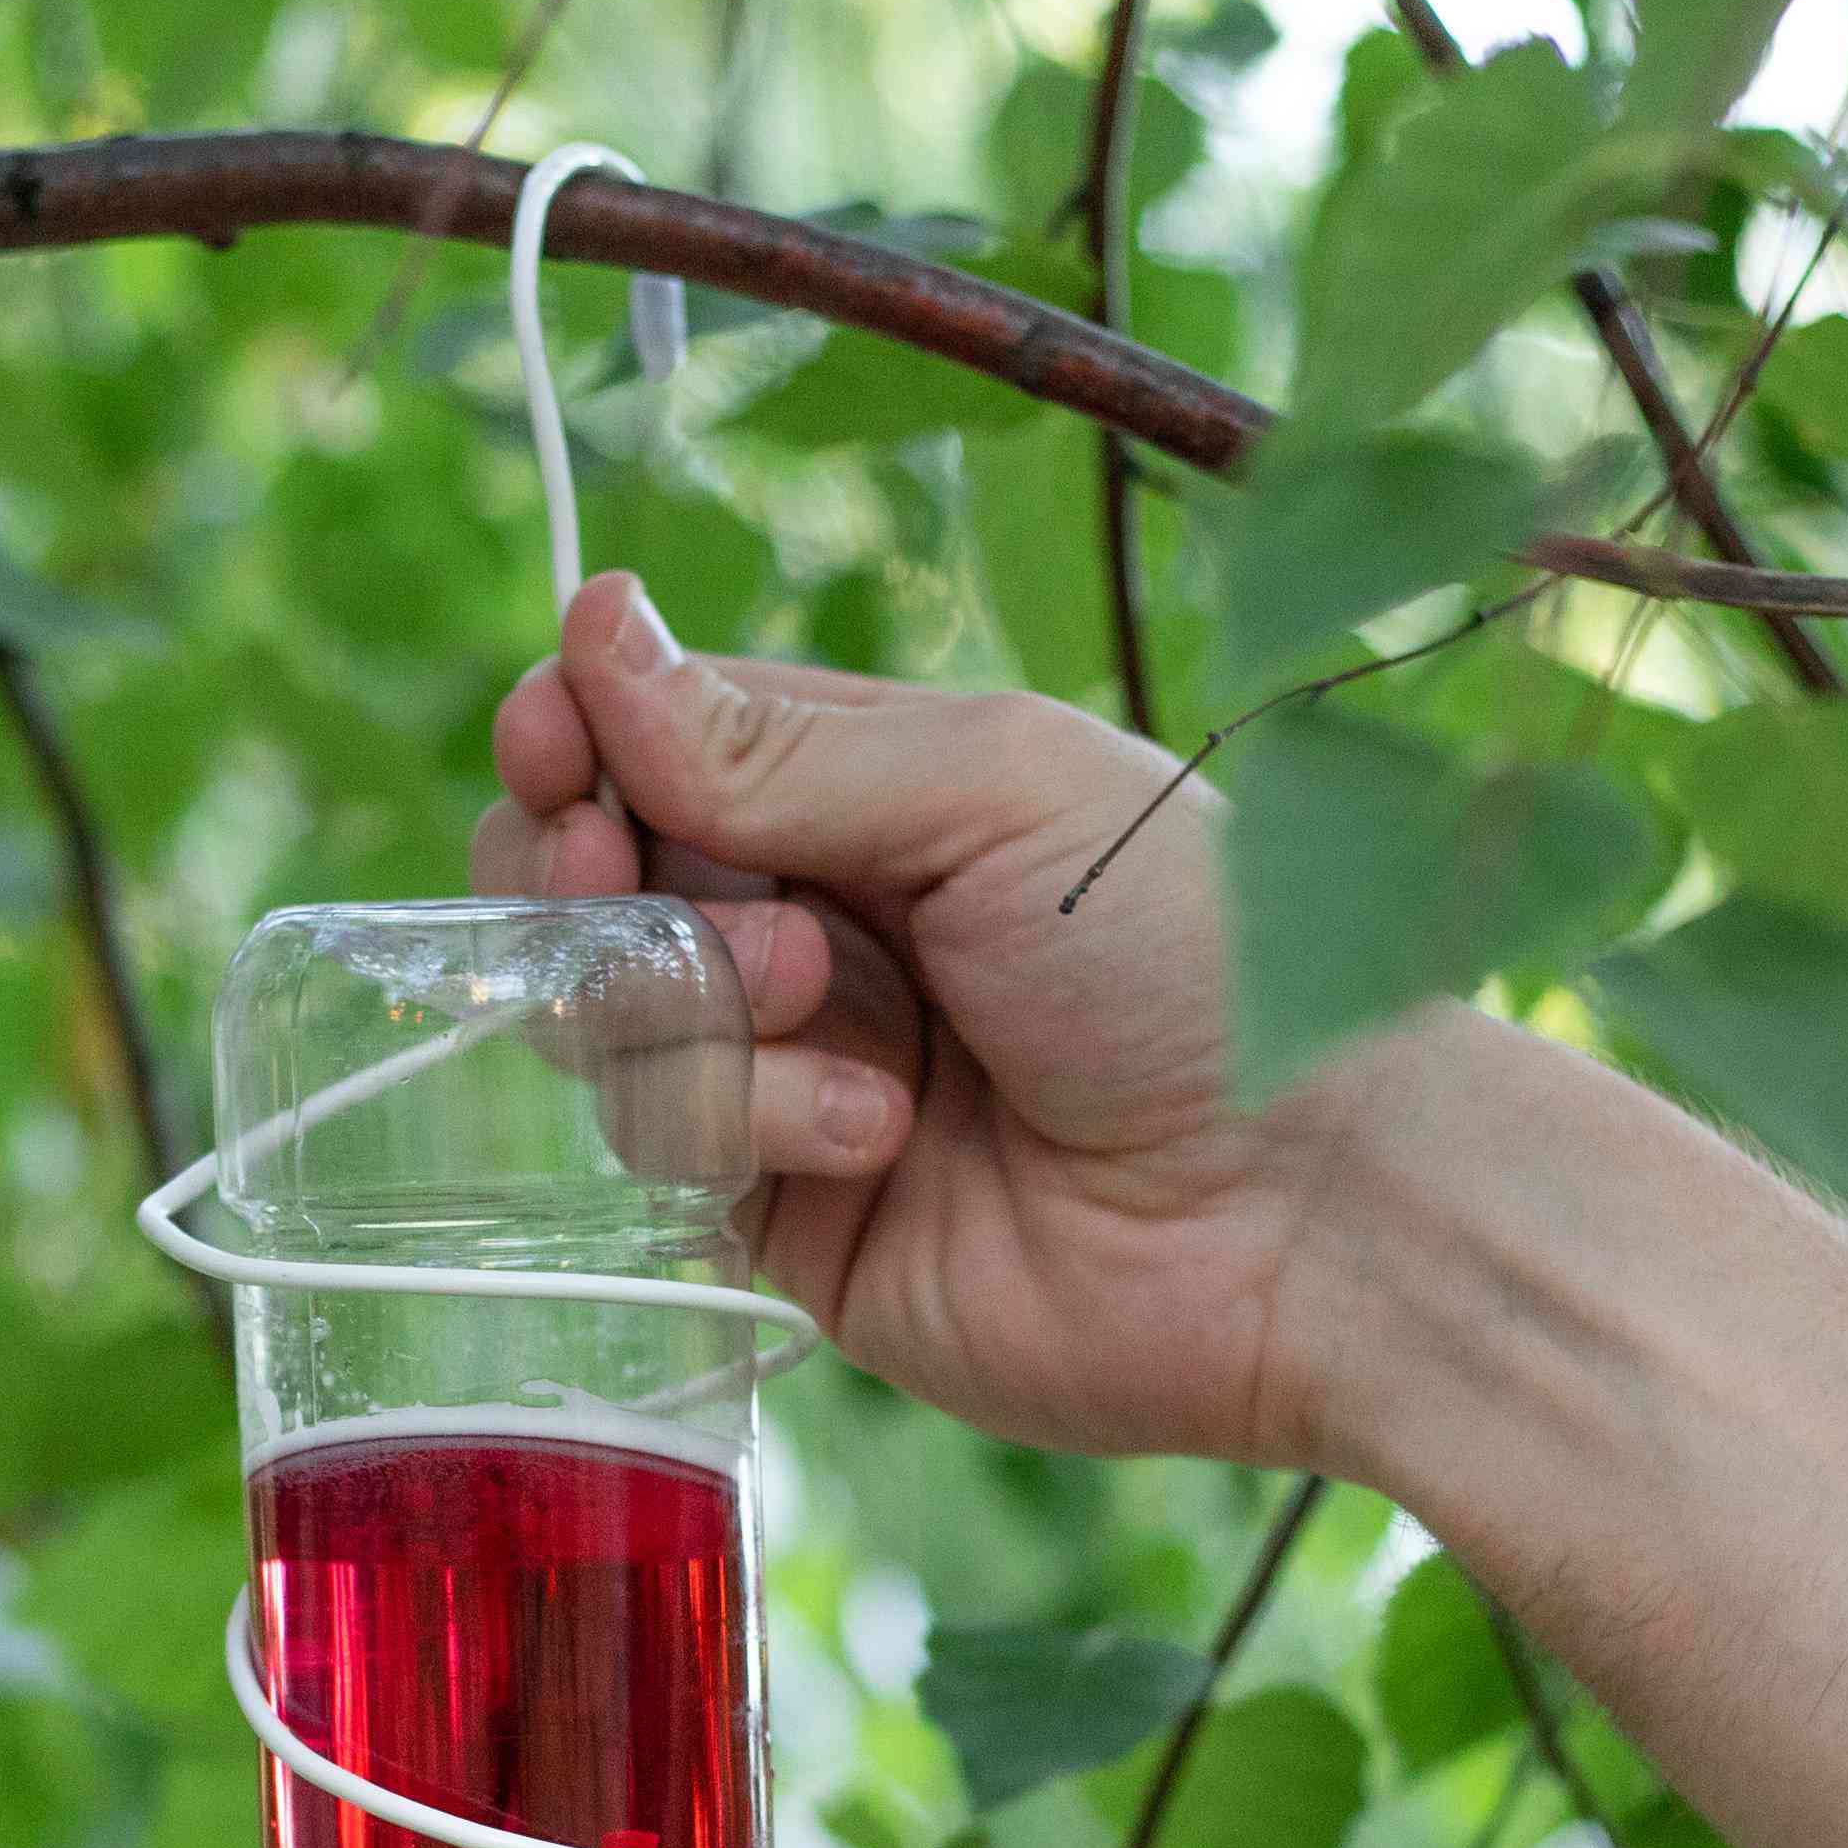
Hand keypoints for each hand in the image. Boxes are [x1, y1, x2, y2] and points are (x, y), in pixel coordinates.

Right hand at [468, 575, 1332, 1470]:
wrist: (1295, 1214)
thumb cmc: (1194, 964)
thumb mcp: (992, 793)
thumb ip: (780, 745)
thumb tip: (593, 629)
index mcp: (873, 792)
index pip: (654, 737)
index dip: (576, 733)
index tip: (552, 743)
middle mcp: (816, 925)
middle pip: (587, 875)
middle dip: (584, 865)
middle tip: (616, 867)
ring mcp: (791, 1073)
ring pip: (605, 1015)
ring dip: (691, 999)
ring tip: (826, 1007)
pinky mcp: (783, 1218)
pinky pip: (668, 1148)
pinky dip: (754, 1121)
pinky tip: (884, 1134)